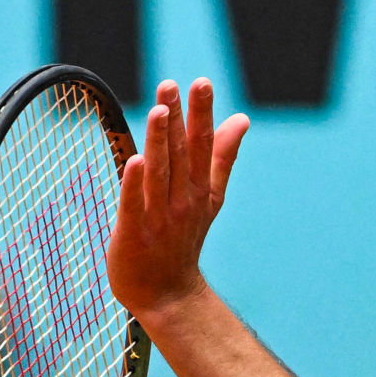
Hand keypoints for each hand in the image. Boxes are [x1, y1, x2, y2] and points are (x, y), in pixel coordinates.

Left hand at [106, 78, 249, 320]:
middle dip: (176, 119)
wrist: (168, 294)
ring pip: (159, 174)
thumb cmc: (184, 241)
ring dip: (159, 143)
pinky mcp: (133, 235)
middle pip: (179, 154)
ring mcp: (159, 218)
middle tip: (170, 85)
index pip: (202, 145)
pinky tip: (134, 160)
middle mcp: (182, 201)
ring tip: (159, 110)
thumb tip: (242, 119)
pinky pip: (133, 206)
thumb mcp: (211, 197)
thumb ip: (222, 157)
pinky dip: (134, 185)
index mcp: (200, 189)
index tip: (201, 82)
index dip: (201, 114)